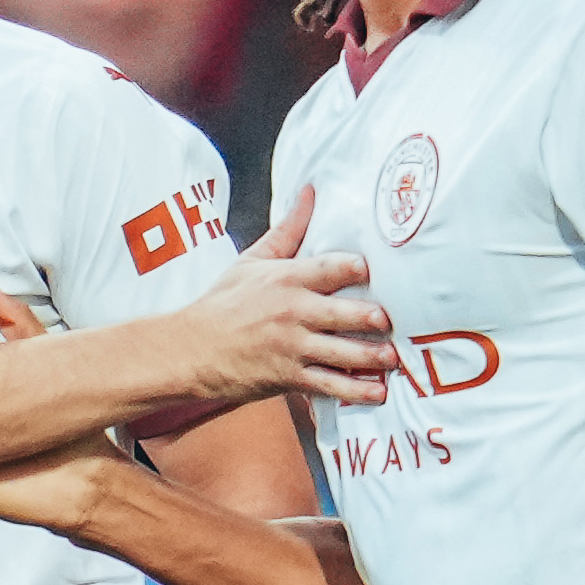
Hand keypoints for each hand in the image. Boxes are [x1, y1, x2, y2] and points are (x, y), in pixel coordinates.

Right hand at [107, 192, 394, 412]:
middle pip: (344, 313)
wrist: (192, 349)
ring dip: (373, 358)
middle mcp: (294, 312)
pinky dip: (356, 391)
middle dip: (372, 319)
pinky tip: (378, 392)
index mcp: (286, 279)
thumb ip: (289, 229)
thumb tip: (310, 191)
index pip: (328, 268)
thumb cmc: (224, 302)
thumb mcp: (252, 260)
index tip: (371, 269)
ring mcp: (293, 347)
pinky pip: (330, 385)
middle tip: (390, 321)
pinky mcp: (291, 377)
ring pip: (343, 353)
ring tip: (393, 359)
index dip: (353, 268)